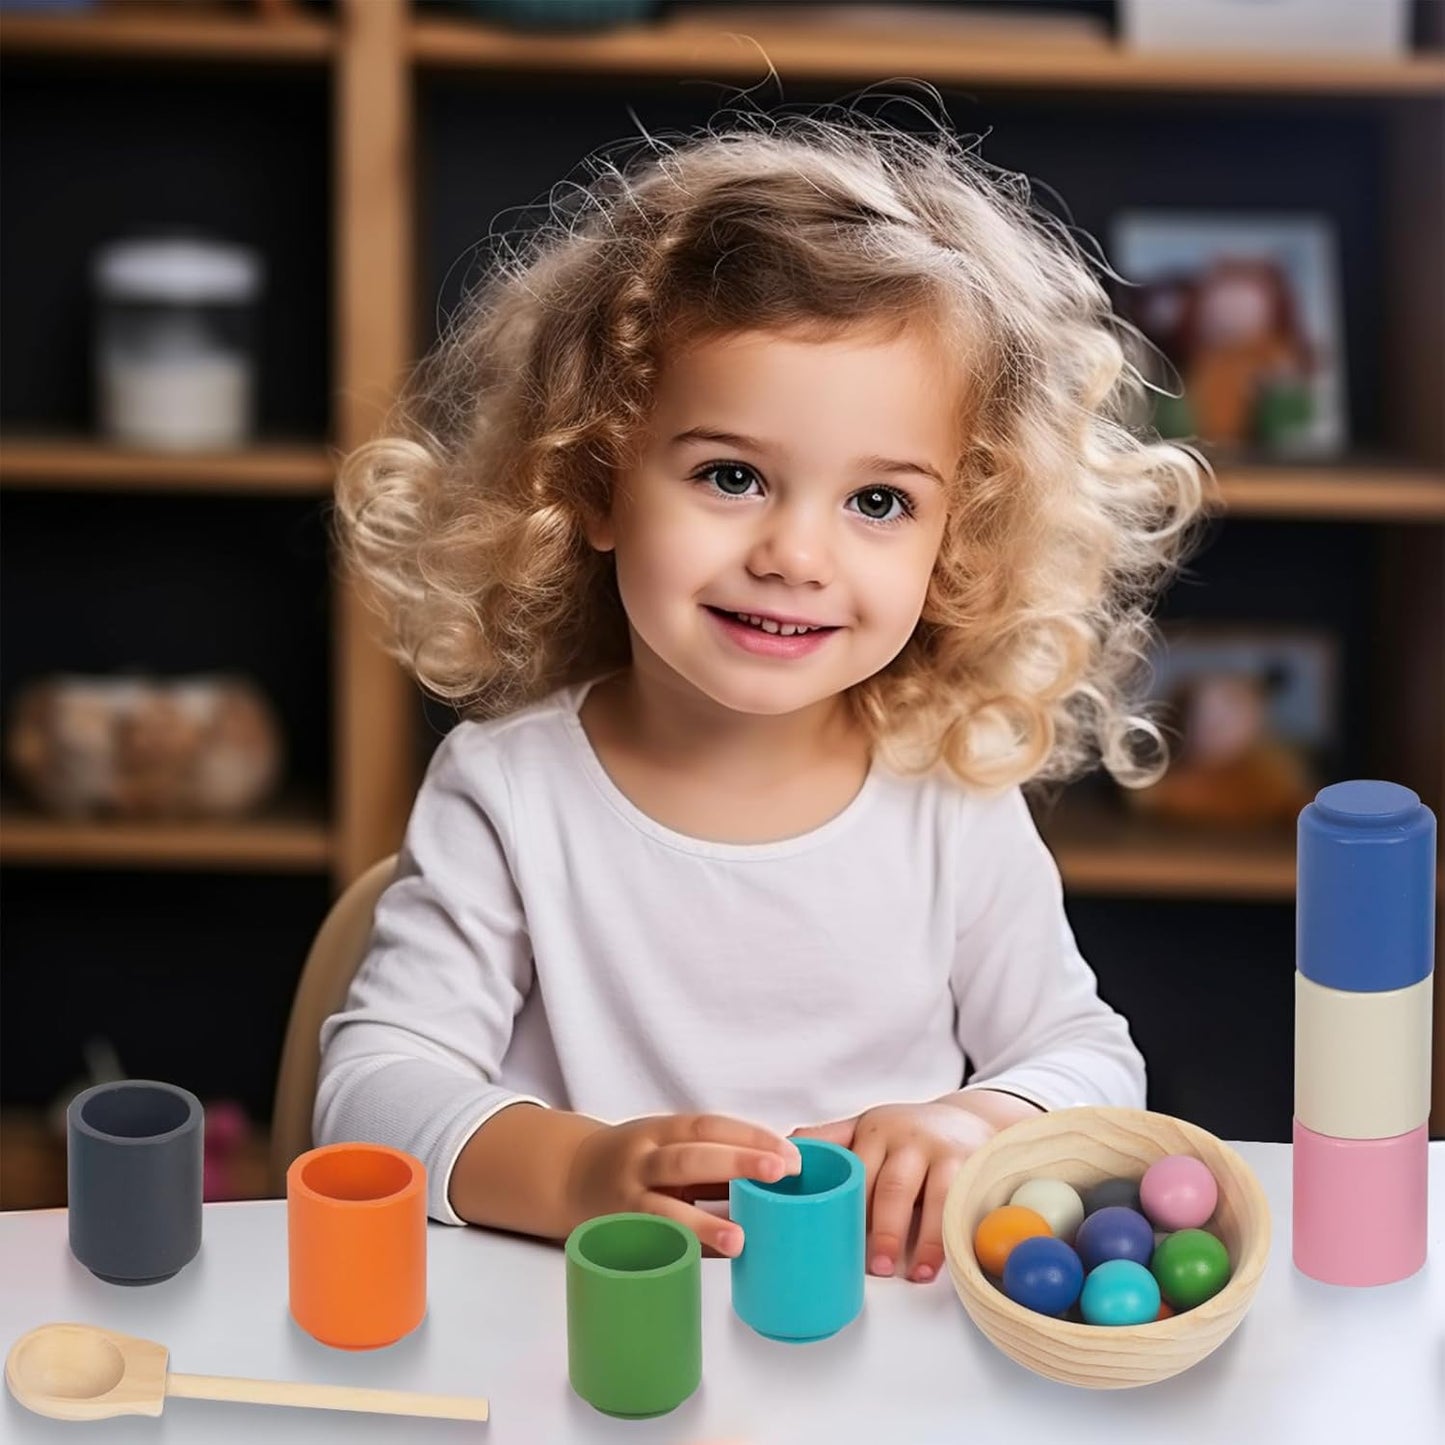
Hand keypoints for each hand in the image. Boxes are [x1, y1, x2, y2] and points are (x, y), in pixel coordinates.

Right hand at [566, 1113, 801, 1257]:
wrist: (569, 1175)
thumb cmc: (637, 1161)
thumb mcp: (669, 1144)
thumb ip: (714, 1157)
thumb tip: (780, 1171)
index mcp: (661, 1131)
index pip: (707, 1127)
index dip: (748, 1137)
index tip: (789, 1154)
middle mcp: (641, 1160)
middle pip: (688, 1158)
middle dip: (736, 1162)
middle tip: (781, 1173)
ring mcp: (627, 1199)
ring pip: (664, 1208)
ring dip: (704, 1223)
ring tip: (740, 1239)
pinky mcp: (619, 1234)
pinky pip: (653, 1243)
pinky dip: (681, 1251)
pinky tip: (709, 1261)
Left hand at [793, 1096, 1017, 1283]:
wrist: (966, 1118)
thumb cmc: (905, 1134)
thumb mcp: (867, 1127)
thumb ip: (829, 1139)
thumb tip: (782, 1150)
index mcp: (874, 1130)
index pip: (856, 1169)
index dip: (847, 1207)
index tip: (834, 1239)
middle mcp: (908, 1138)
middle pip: (893, 1186)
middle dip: (885, 1229)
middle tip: (876, 1268)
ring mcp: (944, 1152)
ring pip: (935, 1197)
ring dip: (925, 1239)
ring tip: (915, 1274)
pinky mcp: (974, 1167)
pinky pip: (965, 1205)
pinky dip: (956, 1236)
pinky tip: (949, 1262)